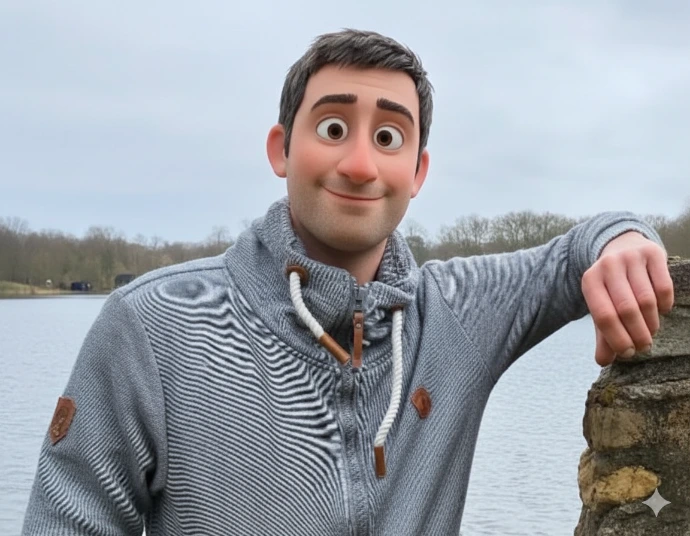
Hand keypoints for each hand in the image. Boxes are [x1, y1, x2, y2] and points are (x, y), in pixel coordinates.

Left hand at [581, 231, 673, 365]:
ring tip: (650, 331)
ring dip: (651, 323)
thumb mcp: (602, 306)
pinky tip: (661, 312)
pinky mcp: (653, 253)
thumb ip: (603, 335)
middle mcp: (608, 266)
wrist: (623, 247)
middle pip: (626, 309)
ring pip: (647, 300)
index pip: (603, 316)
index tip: (628, 353)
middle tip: (643, 346)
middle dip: (637, 334)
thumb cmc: (612, 287)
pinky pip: (664, 287)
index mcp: (590, 280)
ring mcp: (630, 257)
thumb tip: (604, 361)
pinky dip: (664, 306)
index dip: (617, 339)